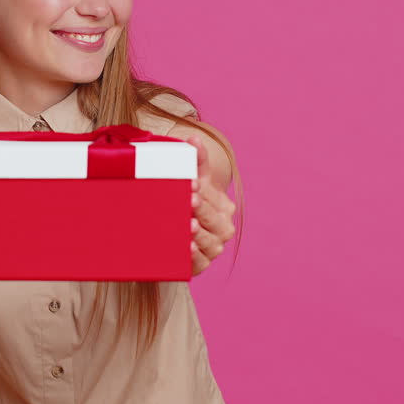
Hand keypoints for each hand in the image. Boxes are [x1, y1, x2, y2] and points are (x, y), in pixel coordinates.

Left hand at [184, 134, 236, 275]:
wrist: (180, 233)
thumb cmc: (188, 202)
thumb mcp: (193, 182)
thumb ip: (196, 161)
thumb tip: (194, 138)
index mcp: (223, 207)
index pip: (213, 197)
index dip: (202, 190)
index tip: (191, 184)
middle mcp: (222, 228)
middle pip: (211, 219)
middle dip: (201, 210)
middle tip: (190, 202)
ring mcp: (213, 248)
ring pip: (208, 241)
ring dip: (199, 235)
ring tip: (189, 226)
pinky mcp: (201, 265)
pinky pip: (200, 262)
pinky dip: (194, 256)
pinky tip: (187, 249)